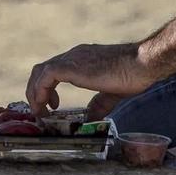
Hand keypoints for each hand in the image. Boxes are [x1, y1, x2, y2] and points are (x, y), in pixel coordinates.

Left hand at [25, 42, 155, 113]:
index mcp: (81, 59)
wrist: (140, 64)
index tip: (51, 105)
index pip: (53, 69)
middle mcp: (73, 56)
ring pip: (40, 72)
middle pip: (42, 69)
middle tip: (41, 111)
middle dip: (36, 91)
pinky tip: (45, 107)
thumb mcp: (111, 92)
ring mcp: (72, 59)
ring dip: (35, 93)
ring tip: (40, 112)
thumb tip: (91, 118)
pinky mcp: (72, 66)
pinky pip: (46, 76)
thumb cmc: (131, 75)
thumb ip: (99, 104)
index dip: (46, 88)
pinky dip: (40, 92)